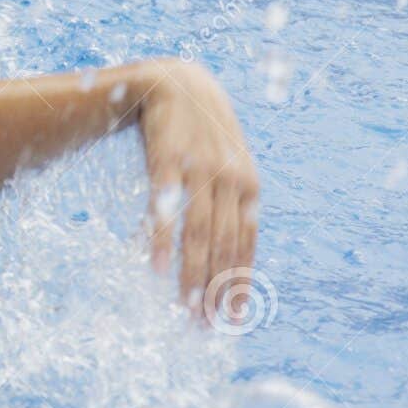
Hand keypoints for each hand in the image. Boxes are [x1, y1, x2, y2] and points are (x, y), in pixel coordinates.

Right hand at [136, 59, 259, 323]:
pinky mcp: (169, 161)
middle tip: (205, 326)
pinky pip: (167, 209)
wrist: (176, 82)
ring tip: (185, 309)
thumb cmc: (201, 130)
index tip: (230, 319)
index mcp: (249, 187)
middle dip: (216, 290)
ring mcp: (200, 170)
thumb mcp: (226, 163)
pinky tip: (157, 269)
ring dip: (192, 276)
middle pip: (224, 247)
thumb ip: (230, 201)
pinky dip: (163, 242)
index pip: (246, 246)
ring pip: (199, 234)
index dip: (238, 284)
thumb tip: (226, 247)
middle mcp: (231, 181)